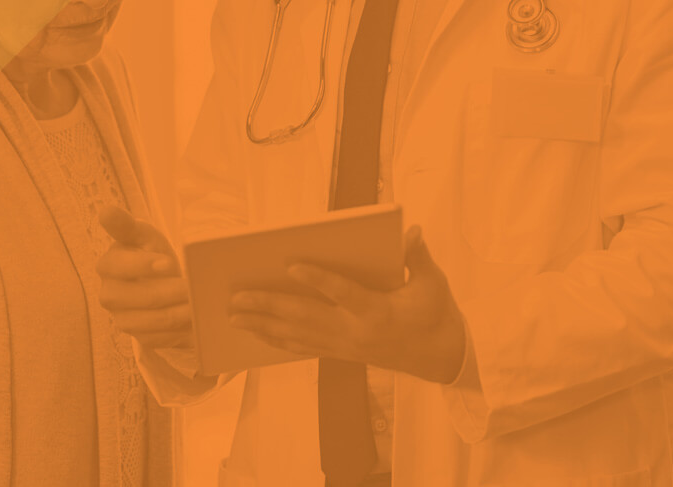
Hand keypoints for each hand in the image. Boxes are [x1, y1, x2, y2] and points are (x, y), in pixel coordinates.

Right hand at [95, 207, 192, 349]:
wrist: (161, 283)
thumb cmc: (151, 254)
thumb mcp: (142, 235)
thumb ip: (125, 225)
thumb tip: (105, 211)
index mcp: (108, 266)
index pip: (118, 266)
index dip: (143, 265)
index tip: (168, 263)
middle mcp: (109, 295)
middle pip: (138, 297)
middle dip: (169, 292)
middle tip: (193, 287)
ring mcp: (122, 319)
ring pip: (150, 320)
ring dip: (177, 313)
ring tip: (197, 304)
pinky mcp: (138, 337)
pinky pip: (158, 338)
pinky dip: (177, 331)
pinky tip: (193, 321)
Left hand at [228, 226, 466, 383]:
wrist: (439, 357)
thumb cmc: (435, 313)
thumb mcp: (433, 282)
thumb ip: (417, 256)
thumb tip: (411, 231)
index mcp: (378, 313)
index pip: (344, 293)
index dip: (318, 279)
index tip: (291, 264)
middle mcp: (355, 333)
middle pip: (306, 317)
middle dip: (269, 306)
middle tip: (237, 296)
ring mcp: (344, 346)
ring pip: (297, 335)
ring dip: (262, 324)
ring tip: (233, 315)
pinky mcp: (340, 353)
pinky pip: (302, 346)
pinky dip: (276, 338)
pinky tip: (255, 331)